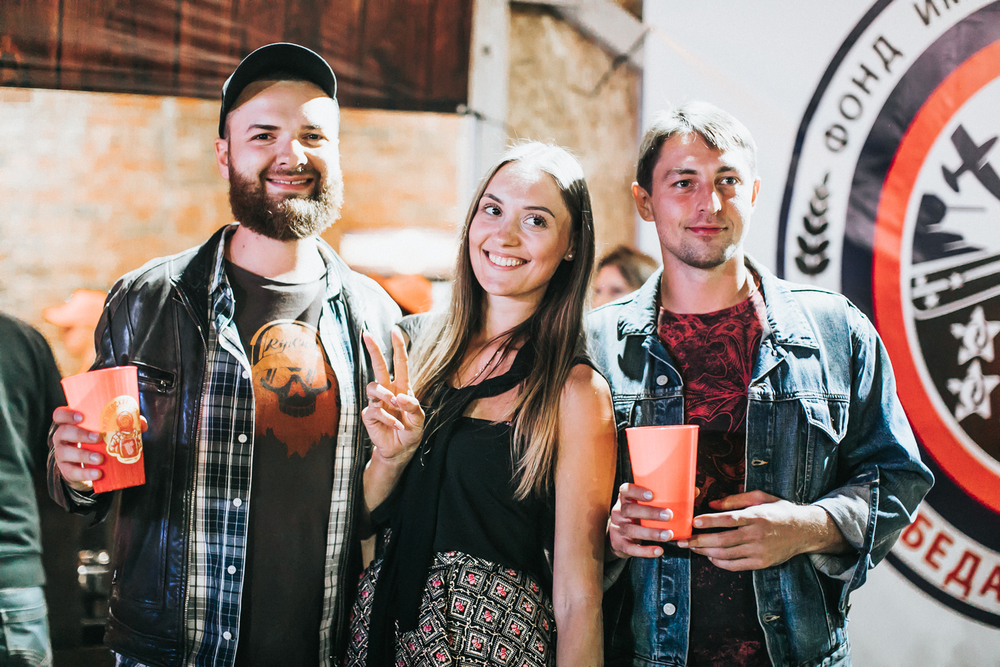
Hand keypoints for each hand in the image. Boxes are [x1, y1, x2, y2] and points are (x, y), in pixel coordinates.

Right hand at [50, 405, 147, 491]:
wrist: (88, 467)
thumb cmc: (98, 442)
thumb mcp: (107, 431)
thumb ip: (123, 424)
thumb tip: (142, 423)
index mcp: (70, 424)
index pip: (59, 414)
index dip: (67, 414)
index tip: (81, 416)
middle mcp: (62, 437)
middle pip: (63, 432)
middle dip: (80, 434)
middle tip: (98, 437)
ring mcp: (62, 454)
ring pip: (65, 453)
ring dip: (83, 455)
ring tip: (100, 459)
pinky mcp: (66, 470)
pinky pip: (71, 472)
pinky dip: (85, 473)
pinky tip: (97, 473)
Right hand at [361, 328, 424, 468]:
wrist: (399, 450)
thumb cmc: (411, 431)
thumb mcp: (419, 420)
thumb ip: (413, 407)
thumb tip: (400, 397)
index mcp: (402, 388)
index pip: (399, 363)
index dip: (397, 346)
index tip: (394, 330)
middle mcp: (388, 391)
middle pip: (378, 366)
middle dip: (373, 349)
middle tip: (366, 334)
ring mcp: (377, 402)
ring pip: (373, 386)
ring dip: (385, 395)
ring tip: (395, 405)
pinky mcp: (369, 414)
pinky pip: (375, 409)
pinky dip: (387, 418)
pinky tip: (395, 425)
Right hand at [608, 482, 678, 558]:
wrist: (618, 537)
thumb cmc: (638, 516)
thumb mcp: (645, 505)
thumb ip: (667, 498)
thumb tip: (693, 491)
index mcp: (625, 499)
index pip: (625, 490)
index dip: (637, 491)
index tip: (652, 495)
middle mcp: (619, 512)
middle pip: (630, 510)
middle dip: (650, 512)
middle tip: (669, 515)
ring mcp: (618, 529)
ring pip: (631, 530)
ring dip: (651, 533)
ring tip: (668, 535)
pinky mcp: (620, 544)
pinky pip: (631, 548)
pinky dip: (645, 551)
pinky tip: (659, 551)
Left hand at [677, 490, 845, 570]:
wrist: (804, 531)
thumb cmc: (779, 511)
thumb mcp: (760, 497)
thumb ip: (735, 500)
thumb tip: (711, 504)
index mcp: (756, 516)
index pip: (729, 519)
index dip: (710, 521)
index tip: (694, 521)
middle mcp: (757, 535)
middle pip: (723, 540)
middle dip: (700, 541)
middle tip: (683, 540)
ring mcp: (760, 551)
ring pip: (727, 555)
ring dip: (706, 552)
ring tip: (692, 547)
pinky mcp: (762, 563)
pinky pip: (735, 566)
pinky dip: (720, 562)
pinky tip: (709, 556)